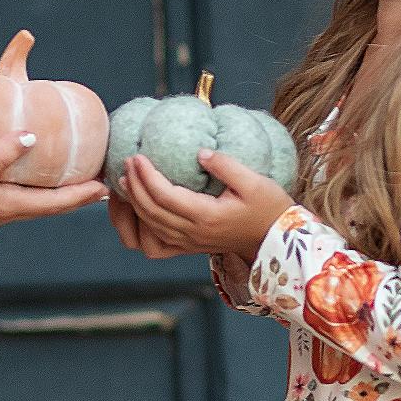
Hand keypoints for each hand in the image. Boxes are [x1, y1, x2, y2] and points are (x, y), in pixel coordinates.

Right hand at [0, 135, 105, 228]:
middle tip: (101, 182)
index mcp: (6, 207)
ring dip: (58, 192)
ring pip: (36, 200)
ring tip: (78, 176)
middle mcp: (4, 210)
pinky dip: (36, 183)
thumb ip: (1, 154)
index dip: (81, 196)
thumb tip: (34, 136)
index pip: (54, 204)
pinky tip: (35, 168)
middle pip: (50, 206)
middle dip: (76, 196)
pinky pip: (19, 192)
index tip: (105, 186)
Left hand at [116, 149, 294, 261]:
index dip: (146, 176)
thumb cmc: (269, 209)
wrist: (276, 241)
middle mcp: (194, 233)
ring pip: (150, 227)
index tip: (137, 157)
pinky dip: (142, 227)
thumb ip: (227, 166)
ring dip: (134, 204)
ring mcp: (190, 243)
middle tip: (127, 161)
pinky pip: (157, 243)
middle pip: (151, 211)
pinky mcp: (190, 247)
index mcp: (207, 216)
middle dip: (134, 185)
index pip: (165, 196)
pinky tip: (137, 210)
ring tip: (125, 181)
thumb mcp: (255, 182)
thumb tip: (201, 153)